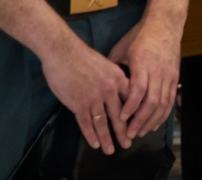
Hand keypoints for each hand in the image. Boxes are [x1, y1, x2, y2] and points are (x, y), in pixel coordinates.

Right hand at [39, 35, 129, 153]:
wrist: (63, 52)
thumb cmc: (82, 56)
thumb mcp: (106, 64)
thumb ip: (113, 79)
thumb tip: (118, 92)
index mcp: (118, 78)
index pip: (130, 100)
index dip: (134, 115)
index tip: (137, 125)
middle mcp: (109, 89)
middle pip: (119, 115)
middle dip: (124, 132)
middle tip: (128, 143)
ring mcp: (94, 97)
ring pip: (102, 123)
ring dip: (106, 138)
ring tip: (110, 149)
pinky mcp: (78, 103)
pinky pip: (86, 123)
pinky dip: (90, 135)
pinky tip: (94, 144)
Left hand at [107, 18, 181, 142]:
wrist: (165, 24)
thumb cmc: (140, 35)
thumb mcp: (122, 48)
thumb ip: (113, 68)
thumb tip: (102, 84)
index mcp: (143, 63)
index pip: (138, 90)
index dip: (130, 106)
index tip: (121, 118)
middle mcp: (157, 71)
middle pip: (151, 102)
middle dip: (140, 120)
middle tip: (129, 133)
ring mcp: (168, 75)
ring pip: (163, 104)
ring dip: (152, 120)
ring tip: (140, 132)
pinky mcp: (175, 77)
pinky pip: (170, 100)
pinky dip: (163, 114)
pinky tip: (155, 123)